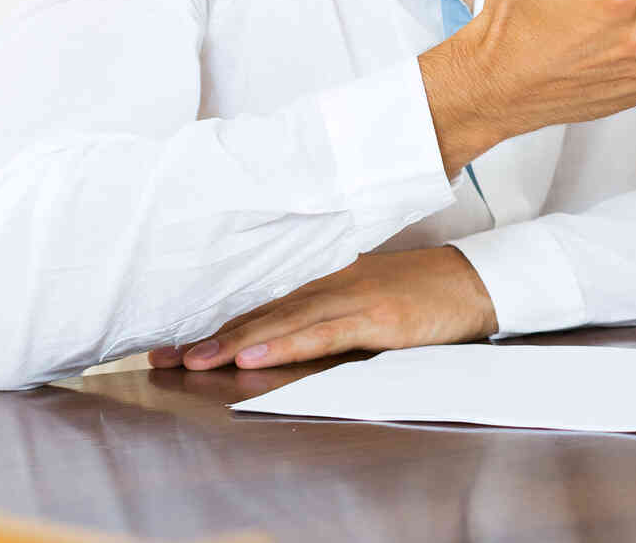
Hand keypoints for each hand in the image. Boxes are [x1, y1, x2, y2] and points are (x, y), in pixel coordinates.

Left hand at [152, 247, 496, 370]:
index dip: (214, 317)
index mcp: (324, 277)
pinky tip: (255, 358)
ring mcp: (352, 298)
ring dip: (236, 341)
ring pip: (282, 321)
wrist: (473, 281)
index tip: (171, 336)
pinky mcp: (375, 317)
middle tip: (161, 352)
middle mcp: (330, 283)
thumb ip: (322, 299)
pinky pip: (322, 334)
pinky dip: (286, 346)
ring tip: (195, 359)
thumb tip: (277, 319)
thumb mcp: (365, 288)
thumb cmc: (420, 290)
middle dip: (209, 331)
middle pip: (260, 308)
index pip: (259, 298)